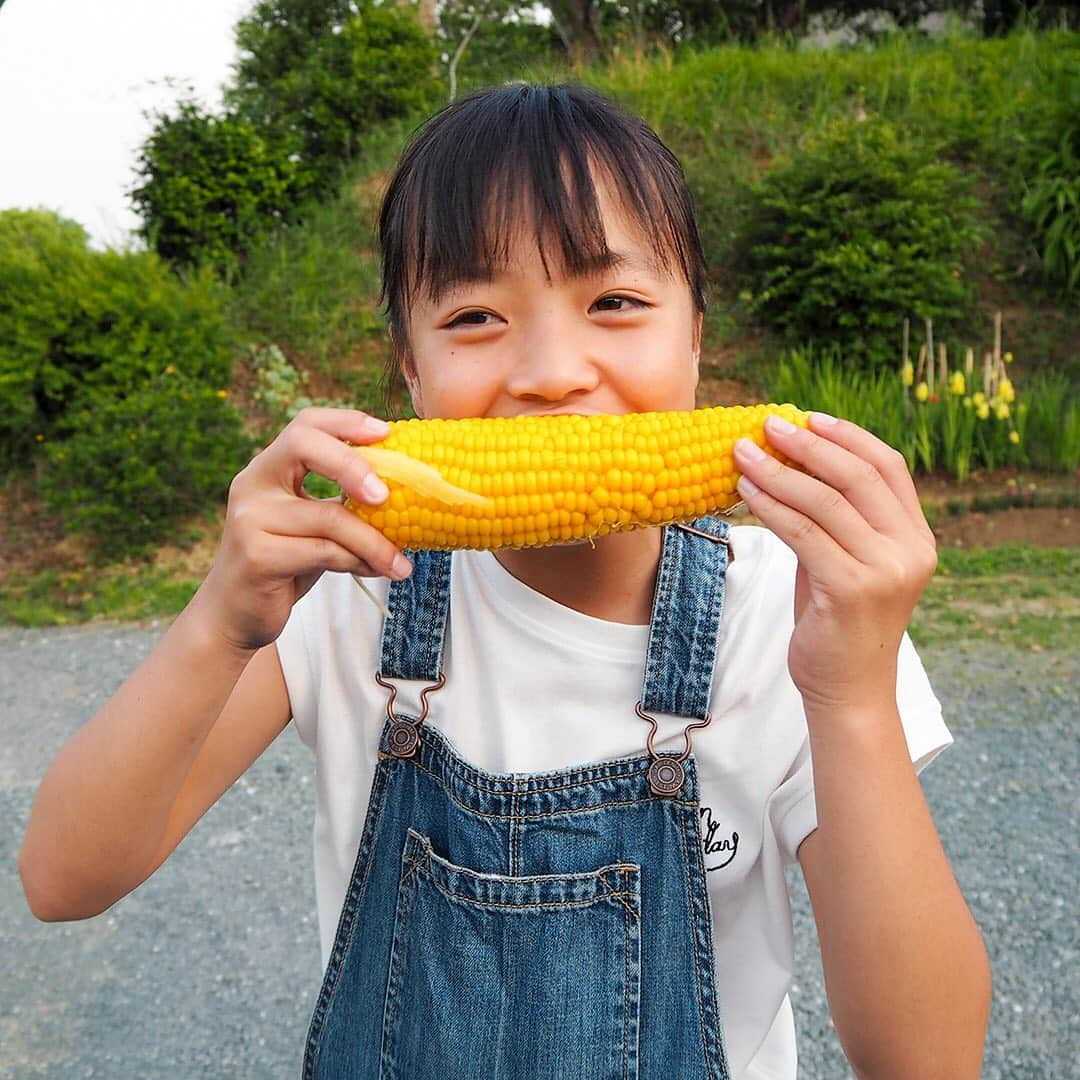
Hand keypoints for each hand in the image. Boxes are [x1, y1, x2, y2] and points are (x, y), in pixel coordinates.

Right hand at [199, 408, 410, 652]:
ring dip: (375, 542)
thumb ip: (344, 503)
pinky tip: (375, 572)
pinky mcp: (257, 555)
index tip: (386, 433)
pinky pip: (324, 551)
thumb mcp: (314, 524)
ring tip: (400, 563)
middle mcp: (253, 483)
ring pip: (330, 517)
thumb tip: (412, 490)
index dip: (346, 421)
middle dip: (353, 463)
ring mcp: (250, 518)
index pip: (305, 424)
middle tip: (388, 495)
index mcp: (269, 468)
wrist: (236, 614)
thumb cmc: (286, 564)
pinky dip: (358, 561)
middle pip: (304, 445)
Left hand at [733, 412, 936, 712]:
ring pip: (826, 502)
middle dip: (808, 444)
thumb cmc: (836, 622)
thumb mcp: (843, 561)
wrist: (848, 690)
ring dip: (778, 471)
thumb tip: (789, 463)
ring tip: (743, 453)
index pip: (887, 467)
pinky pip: (804, 534)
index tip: (807, 417)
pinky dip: (772, 506)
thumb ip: (832, 519)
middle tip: (767, 425)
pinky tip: (746, 492)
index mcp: (916, 537)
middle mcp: (910, 550)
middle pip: (858, 476)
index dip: (847, 436)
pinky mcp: (852, 590)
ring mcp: (886, 571)